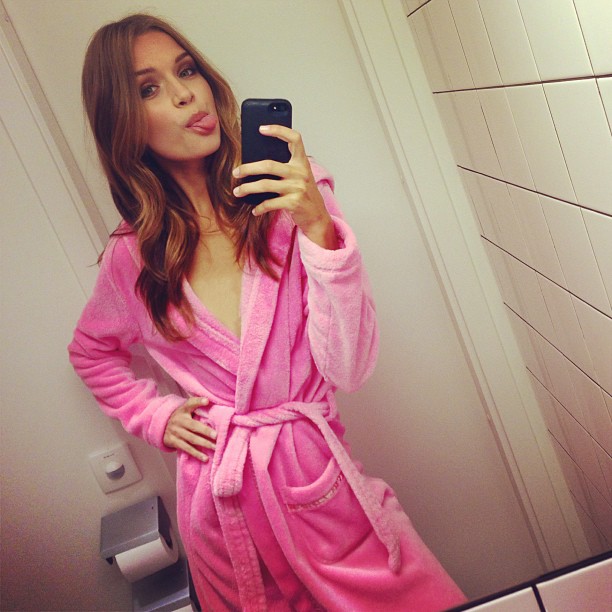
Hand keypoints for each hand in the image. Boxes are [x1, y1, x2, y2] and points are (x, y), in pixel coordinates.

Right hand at [163, 397, 215, 461]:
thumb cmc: (180, 416)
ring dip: (204, 444)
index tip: (207, 401)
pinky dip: (196, 454)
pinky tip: (205, 458)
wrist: (161, 425)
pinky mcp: (173, 442)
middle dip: (205, 431)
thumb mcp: (185, 408)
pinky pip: (187, 449)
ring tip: (215, 448)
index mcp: (183, 410)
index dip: (198, 401)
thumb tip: (208, 401)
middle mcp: (179, 421)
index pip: (190, 404)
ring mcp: (175, 432)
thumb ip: (196, 404)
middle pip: (193, 426)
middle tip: (216, 435)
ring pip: (191, 439)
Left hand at [232, 125, 337, 248]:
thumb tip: (256, 163)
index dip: (279, 130)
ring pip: (266, 184)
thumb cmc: (304, 194)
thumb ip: (285, 168)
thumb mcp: (299, 177)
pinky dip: (260, 207)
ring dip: (248, 188)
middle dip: (248, 168)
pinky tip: (254, 210)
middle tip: (236, 172)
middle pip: (269, 165)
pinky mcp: (294, 203)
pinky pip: (270, 203)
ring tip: (238, 191)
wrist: (318, 216)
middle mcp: (301, 173)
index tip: (261, 129)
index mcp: (302, 162)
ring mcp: (298, 188)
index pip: (294, 139)